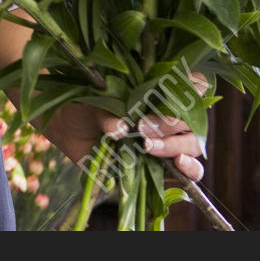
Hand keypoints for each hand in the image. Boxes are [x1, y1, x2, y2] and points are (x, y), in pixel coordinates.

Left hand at [40, 72, 208, 182]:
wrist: (64, 128)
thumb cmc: (82, 105)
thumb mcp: (90, 101)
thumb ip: (106, 110)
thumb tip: (121, 128)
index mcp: (160, 92)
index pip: (194, 86)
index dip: (193, 88)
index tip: (174, 90)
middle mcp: (169, 117)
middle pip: (192, 121)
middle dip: (170, 124)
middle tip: (142, 127)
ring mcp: (168, 143)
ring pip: (193, 147)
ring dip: (176, 147)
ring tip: (149, 147)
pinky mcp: (161, 168)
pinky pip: (186, 174)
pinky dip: (187, 171)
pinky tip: (178, 165)